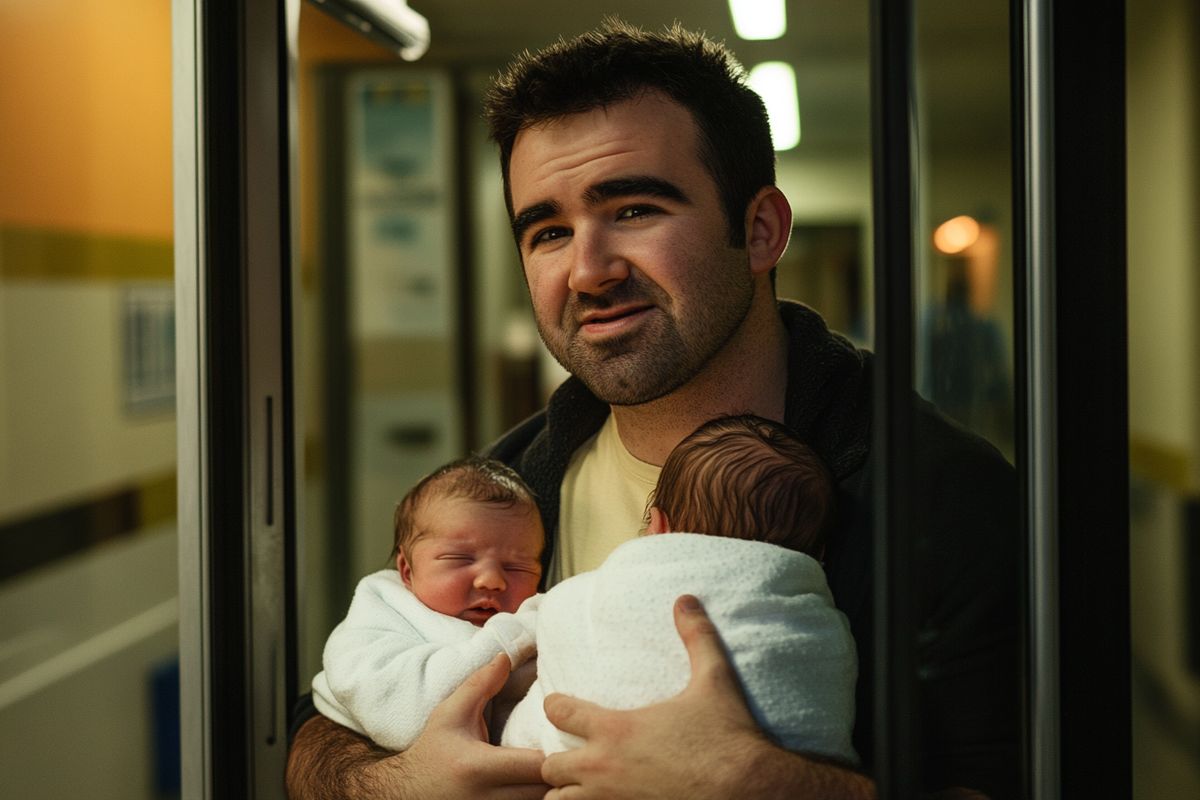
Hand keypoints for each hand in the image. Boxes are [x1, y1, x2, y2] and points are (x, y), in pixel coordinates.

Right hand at [366, 653, 547, 798]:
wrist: (405, 793)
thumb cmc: (433, 751)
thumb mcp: (450, 713)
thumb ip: (480, 685)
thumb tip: (506, 657)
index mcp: (479, 767)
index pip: (536, 765)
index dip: (557, 753)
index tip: (565, 738)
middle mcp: (487, 799)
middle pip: (545, 792)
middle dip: (563, 775)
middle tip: (574, 755)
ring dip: (554, 791)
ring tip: (564, 772)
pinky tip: (542, 786)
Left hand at [539, 595, 773, 798]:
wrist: (750, 790)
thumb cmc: (729, 738)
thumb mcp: (714, 680)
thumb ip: (697, 637)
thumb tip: (686, 600)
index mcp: (616, 731)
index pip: (560, 713)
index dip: (556, 705)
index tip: (559, 704)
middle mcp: (603, 769)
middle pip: (550, 768)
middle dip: (557, 761)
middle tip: (570, 756)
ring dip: (565, 794)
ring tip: (578, 788)